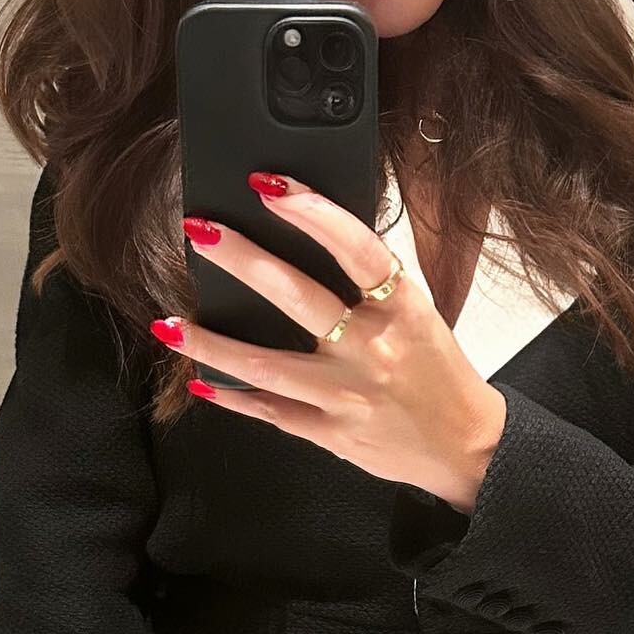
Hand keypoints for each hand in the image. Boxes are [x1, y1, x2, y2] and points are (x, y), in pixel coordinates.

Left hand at [151, 170, 506, 512]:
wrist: (466, 447)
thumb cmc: (437, 369)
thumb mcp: (419, 313)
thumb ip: (371, 281)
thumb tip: (308, 229)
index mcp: (402, 309)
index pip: (356, 249)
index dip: (313, 213)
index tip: (269, 186)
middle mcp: (372, 349)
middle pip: (297, 296)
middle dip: (241, 259)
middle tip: (199, 231)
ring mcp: (347, 395)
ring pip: (266, 365)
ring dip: (210, 343)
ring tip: (167, 323)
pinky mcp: (330, 433)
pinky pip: (270, 411)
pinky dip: (232, 396)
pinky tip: (198, 379)